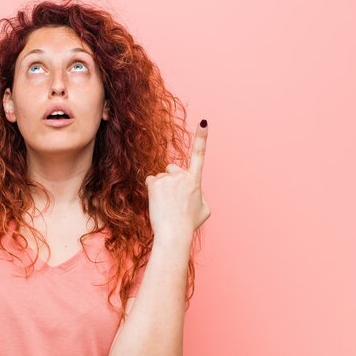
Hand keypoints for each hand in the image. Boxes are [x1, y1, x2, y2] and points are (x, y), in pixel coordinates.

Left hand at [145, 120, 210, 240]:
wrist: (174, 233)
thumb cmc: (189, 223)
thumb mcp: (204, 210)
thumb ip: (199, 195)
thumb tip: (193, 191)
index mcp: (196, 181)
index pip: (200, 155)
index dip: (202, 138)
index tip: (204, 123)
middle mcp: (182, 176)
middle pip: (172, 168)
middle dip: (171, 179)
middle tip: (173, 199)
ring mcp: (168, 179)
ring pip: (161, 177)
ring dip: (162, 188)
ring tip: (166, 205)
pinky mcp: (155, 183)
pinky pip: (151, 181)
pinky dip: (152, 190)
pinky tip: (157, 202)